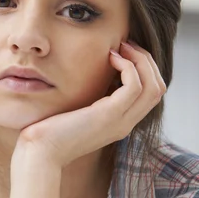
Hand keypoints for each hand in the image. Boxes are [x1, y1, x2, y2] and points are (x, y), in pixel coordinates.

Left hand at [14, 41, 165, 168]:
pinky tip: (111, 58)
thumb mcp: (75, 113)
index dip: (143, 69)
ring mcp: (120, 121)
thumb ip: (88, 100)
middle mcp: (125, 123)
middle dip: (146, 61)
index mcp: (120, 122)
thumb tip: (88, 77)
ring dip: (141, 60)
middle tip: (126, 44)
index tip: (123, 52)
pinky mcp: (109, 115)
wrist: (40, 153)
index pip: (150, 94)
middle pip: (158, 87)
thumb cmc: (49, 133)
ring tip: (121, 47)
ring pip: (153, 86)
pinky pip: (134, 85)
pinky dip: (128, 66)